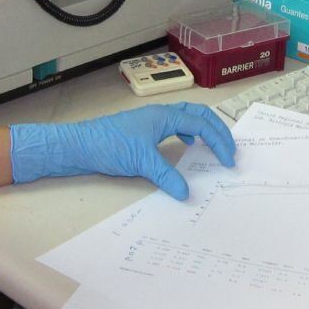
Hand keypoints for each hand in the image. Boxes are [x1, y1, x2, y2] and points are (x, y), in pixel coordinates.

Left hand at [9, 102, 235, 199]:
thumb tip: (186, 194)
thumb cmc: (109, 146)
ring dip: (204, 130)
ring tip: (214, 146)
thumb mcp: (141, 162)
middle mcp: (160, 114)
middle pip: (199, 114)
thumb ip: (166, 176)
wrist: (79, 145)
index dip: (219, 141)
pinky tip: (186, 146)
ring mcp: (152, 121)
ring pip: (187, 118)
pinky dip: (188, 133)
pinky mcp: (144, 130)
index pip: (201, 124)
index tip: (227, 161)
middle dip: (218, 131)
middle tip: (230, 150)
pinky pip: (175, 126)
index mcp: (164, 116)